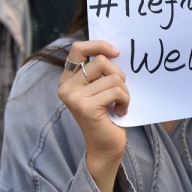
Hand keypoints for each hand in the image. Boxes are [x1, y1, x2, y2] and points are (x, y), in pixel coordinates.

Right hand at [57, 40, 129, 191]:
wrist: (106, 146)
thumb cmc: (108, 115)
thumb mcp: (102, 88)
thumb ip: (102, 71)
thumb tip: (115, 49)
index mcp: (68, 79)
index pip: (78, 49)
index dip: (99, 45)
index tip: (116, 52)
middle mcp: (66, 87)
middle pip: (102, 62)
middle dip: (119, 75)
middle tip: (120, 93)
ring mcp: (74, 97)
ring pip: (113, 78)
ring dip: (125, 92)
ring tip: (119, 104)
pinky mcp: (86, 107)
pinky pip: (116, 91)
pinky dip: (125, 101)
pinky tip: (120, 112)